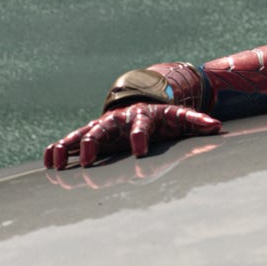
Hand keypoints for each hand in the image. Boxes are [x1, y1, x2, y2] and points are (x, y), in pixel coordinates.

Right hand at [44, 103, 221, 169]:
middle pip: (105, 127)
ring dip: (70, 146)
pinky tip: (49, 162)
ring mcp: (103, 125)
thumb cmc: (164, 117)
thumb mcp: (180, 117)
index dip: (140, 136)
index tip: (139, 151)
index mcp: (144, 116)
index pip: (142, 124)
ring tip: (57, 163)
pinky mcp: (90, 133)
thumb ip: (196, 121)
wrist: (143, 103)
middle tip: (89, 156)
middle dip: (96, 140)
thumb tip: (217, 126)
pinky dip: (58, 149)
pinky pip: (70, 140)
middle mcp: (119, 119)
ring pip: (82, 133)